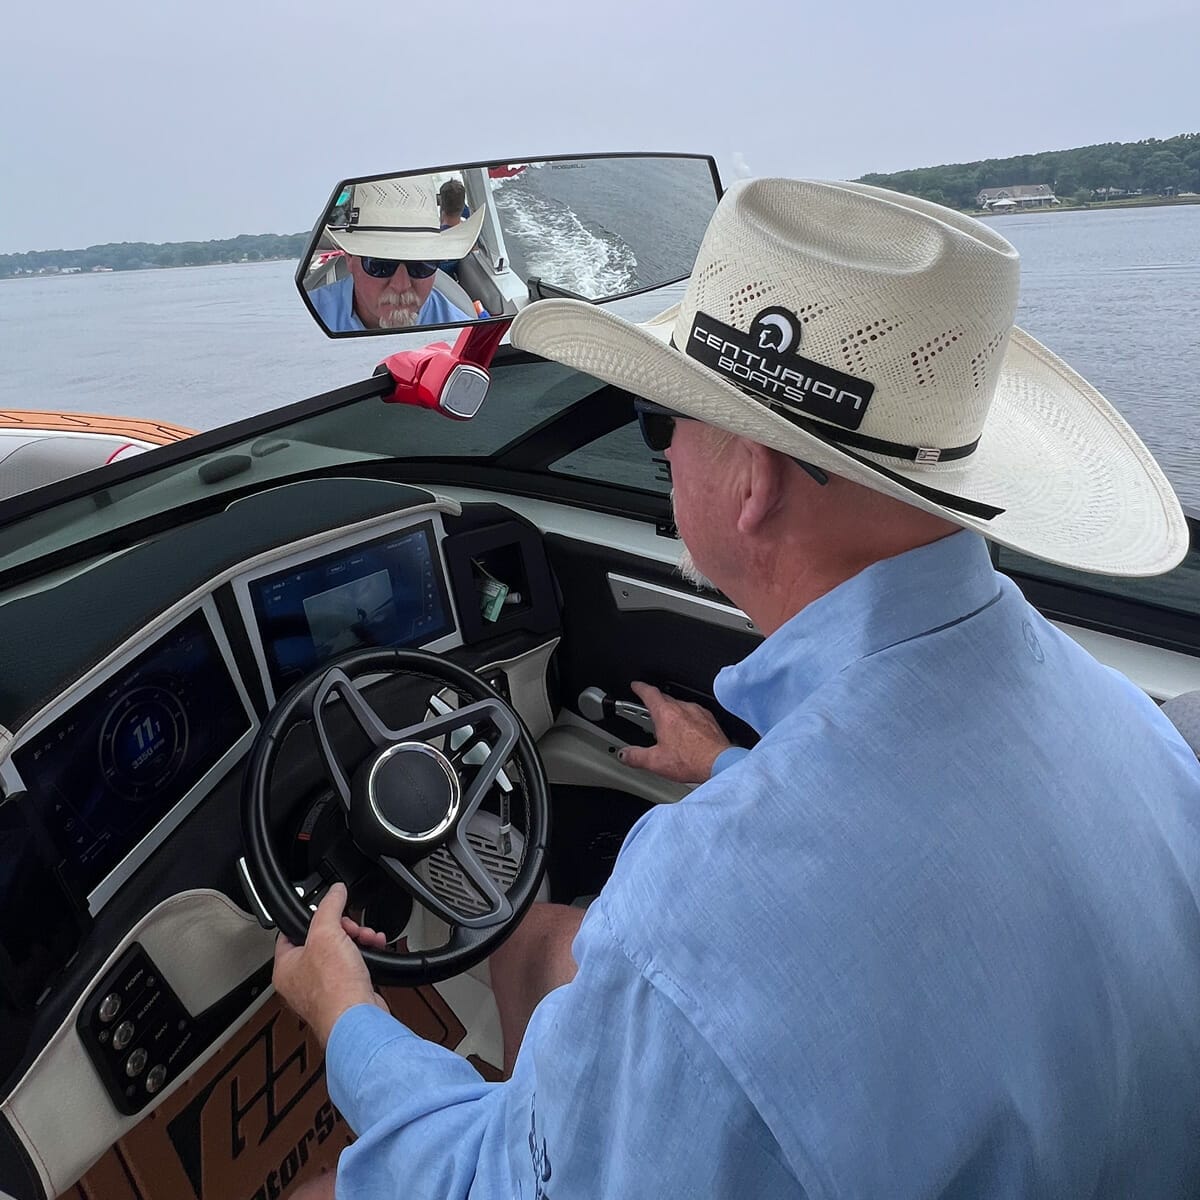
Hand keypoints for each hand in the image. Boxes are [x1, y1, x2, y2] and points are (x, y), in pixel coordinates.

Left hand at [272, 882, 389, 1047]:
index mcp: (285, 967)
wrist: (358, 1019)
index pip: (292, 932)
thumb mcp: (327, 933)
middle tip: (353, 928)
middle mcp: (301, 981)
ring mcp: (323, 989)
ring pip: (340, 952)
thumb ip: (329, 906)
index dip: (312, 918)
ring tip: (369, 937)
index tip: (328, 910)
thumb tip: (335, 890)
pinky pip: (352, 967)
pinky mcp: (344, 994)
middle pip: (322, 940)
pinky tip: (374, 949)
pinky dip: (364, 956)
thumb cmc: (334, 989)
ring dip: (358, 940)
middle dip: (344, 929)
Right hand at [618, 682, 732, 783]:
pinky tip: (688, 734)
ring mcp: (699, 713)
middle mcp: (683, 708)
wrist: (720, 764)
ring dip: (673, 713)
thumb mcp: (656, 762)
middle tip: (649, 711)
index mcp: (666, 714)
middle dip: (656, 702)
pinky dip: (688, 720)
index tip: (636, 686)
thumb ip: (636, 756)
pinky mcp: (710, 720)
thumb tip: (625, 755)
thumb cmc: (692, 761)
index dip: (640, 688)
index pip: (650, 693)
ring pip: (681, 706)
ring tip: (669, 728)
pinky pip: (695, 714)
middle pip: (666, 698)